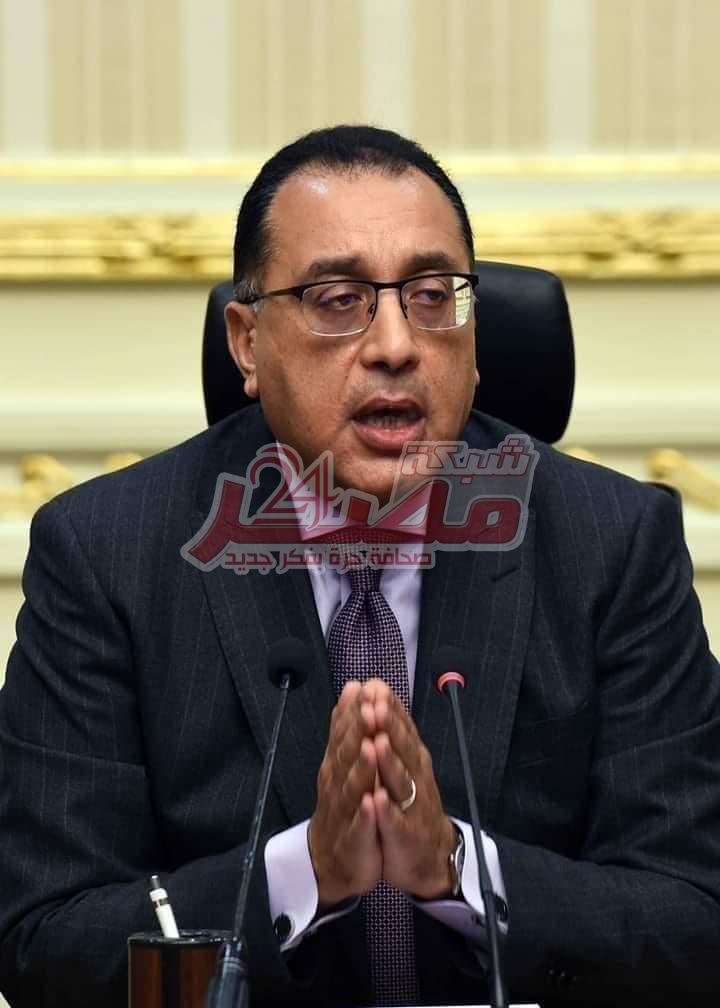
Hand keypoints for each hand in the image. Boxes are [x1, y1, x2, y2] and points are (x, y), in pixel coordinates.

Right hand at [308, 682, 382, 910]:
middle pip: (346, 755)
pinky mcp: (354, 841)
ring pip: (352, 787)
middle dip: (356, 731)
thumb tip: (353, 688)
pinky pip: (359, 827)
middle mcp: (337, 784)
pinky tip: (370, 802)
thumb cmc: (344, 805)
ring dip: (361, 767)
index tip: (361, 688)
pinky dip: (364, 815)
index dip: (351, 712)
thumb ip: (348, 726)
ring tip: (369, 746)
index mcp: (337, 764)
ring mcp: (344, 813)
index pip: (343, 733)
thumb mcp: (345, 763)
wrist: (335, 860)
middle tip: (367, 708)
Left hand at [363, 680, 457, 899]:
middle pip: (402, 748)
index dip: (389, 708)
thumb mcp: (401, 761)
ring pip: (400, 780)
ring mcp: (412, 805)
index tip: (375, 687)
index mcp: (410, 757)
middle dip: (389, 727)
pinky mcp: (406, 834)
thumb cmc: (410, 800)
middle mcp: (415, 776)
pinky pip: (396, 821)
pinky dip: (387, 811)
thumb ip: (389, 726)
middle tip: (375, 706)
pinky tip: (377, 799)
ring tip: (377, 744)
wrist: (428, 853)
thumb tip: (375, 688)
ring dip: (389, 762)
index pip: (400, 727)